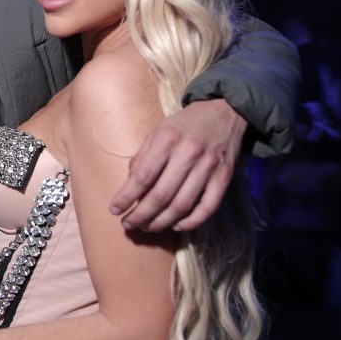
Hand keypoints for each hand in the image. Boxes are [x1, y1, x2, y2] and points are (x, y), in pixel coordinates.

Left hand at [110, 99, 247, 231]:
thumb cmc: (185, 125)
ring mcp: (209, 167)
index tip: (115, 210)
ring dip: (162, 222)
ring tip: (148, 227)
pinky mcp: (225, 178)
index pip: (143, 176)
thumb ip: (142, 158)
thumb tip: (130, 187)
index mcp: (168, 139)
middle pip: (161, 196)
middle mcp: (189, 154)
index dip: (127, 197)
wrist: (225, 112)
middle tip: (129, 224)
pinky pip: (207, 208)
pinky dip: (191, 222)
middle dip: (141, 215)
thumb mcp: (158, 132)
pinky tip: (176, 226)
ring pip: (182, 206)